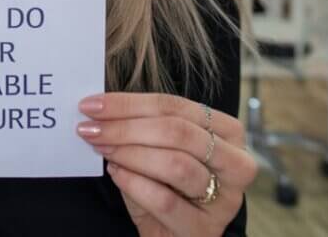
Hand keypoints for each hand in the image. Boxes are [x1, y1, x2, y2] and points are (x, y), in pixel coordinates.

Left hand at [77, 92, 256, 236]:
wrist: (171, 236)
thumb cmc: (165, 187)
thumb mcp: (157, 150)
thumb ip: (139, 127)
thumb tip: (99, 109)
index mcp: (227, 132)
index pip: (175, 106)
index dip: (129, 103)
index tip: (92, 105)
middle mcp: (236, 163)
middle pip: (178, 132)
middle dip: (127, 127)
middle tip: (91, 129)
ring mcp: (225, 199)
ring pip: (176, 164)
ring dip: (130, 153)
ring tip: (103, 150)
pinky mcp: (205, 229)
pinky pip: (165, 200)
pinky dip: (134, 183)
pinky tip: (116, 174)